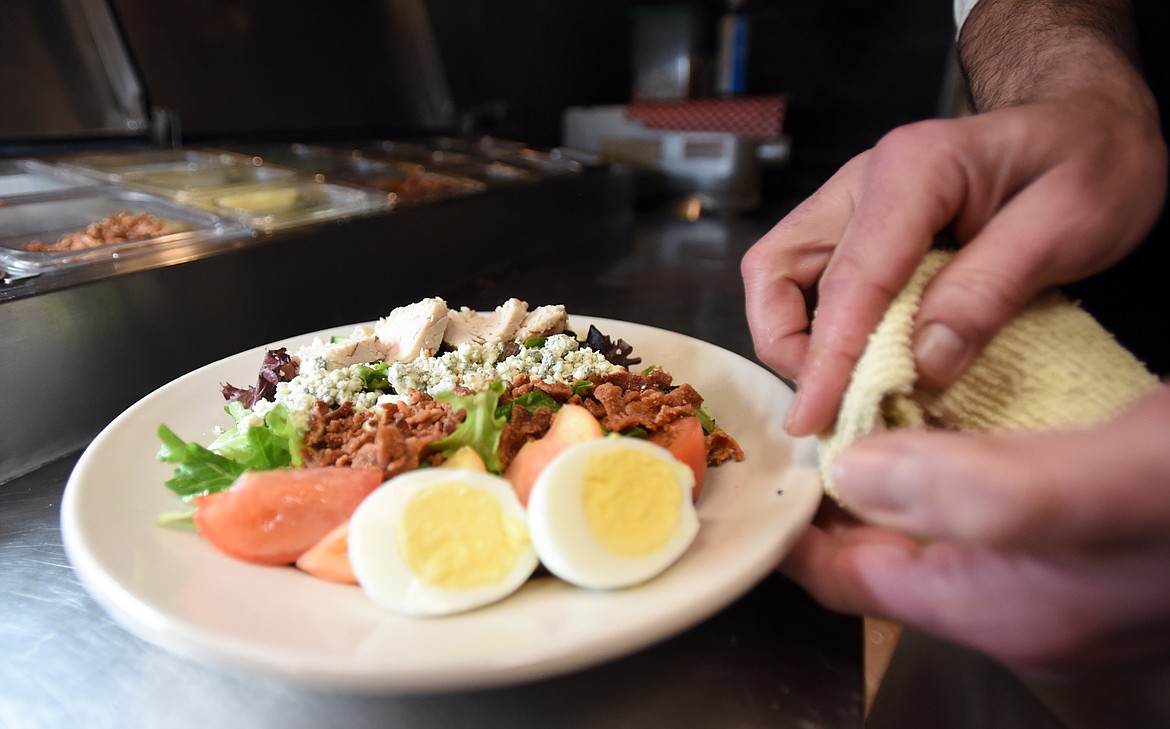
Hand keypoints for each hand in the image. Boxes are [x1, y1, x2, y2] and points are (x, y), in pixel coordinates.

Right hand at [741, 91, 1165, 437]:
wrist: (1090, 125)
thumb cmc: (1091, 162)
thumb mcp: (1070, 223)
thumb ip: (989, 290)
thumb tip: (923, 363)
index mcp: (915, 169)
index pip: (851, 279)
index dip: (828, 357)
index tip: (815, 418)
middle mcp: (863, 181)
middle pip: (776, 269)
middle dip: (789, 346)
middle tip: (832, 404)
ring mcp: (852, 203)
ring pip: (778, 276)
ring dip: (794, 339)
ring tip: (840, 388)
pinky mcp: (857, 229)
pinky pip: (809, 282)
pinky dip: (820, 330)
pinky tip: (859, 362)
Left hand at [779, 385, 1169, 676]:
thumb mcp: (1086, 485)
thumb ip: (967, 490)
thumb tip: (851, 474)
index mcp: (1000, 612)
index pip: (852, 583)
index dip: (795, 532)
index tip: (762, 470)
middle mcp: (1020, 604)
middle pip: (888, 554)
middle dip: (838, 491)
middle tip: (801, 423)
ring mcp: (1056, 574)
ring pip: (936, 523)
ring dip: (892, 470)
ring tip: (851, 408)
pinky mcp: (1085, 534)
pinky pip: (986, 502)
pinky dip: (950, 458)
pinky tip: (942, 410)